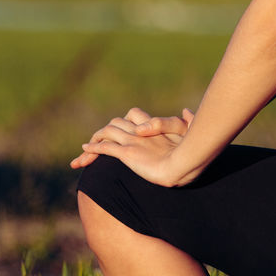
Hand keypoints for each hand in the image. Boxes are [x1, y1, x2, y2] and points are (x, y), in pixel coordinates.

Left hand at [69, 107, 195, 180]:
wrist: (184, 165)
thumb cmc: (191, 151)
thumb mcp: (191, 133)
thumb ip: (188, 121)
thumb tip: (186, 110)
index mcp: (153, 126)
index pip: (134, 115)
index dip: (124, 122)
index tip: (118, 130)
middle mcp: (140, 131)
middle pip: (117, 123)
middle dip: (105, 132)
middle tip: (97, 143)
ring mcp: (133, 141)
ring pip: (107, 133)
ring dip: (94, 140)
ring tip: (85, 152)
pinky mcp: (128, 154)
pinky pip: (106, 148)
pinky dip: (93, 149)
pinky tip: (84, 153)